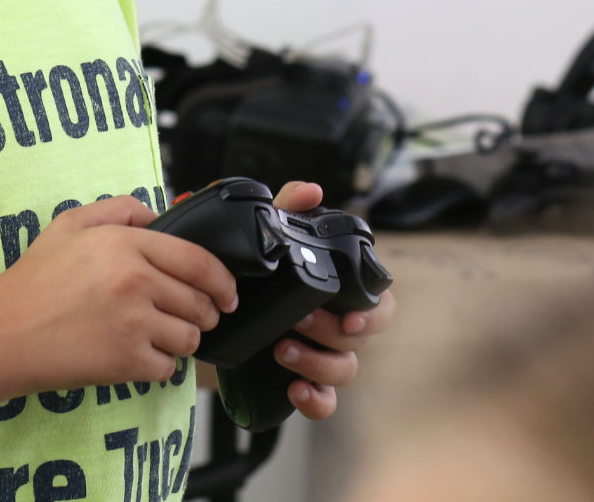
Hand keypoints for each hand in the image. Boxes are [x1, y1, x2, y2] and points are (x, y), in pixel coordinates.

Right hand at [0, 194, 238, 390]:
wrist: (4, 332)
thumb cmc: (34, 280)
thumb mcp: (69, 224)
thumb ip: (117, 209)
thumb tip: (156, 216)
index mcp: (126, 245)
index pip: (199, 261)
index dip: (223, 280)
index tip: (227, 292)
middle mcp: (136, 281)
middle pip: (201, 303)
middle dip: (203, 312)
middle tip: (187, 314)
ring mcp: (134, 323)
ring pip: (190, 338)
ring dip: (181, 339)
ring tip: (155, 334)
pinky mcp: (127, 362)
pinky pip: (168, 367)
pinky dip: (158, 365)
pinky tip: (135, 353)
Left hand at [268, 181, 399, 420]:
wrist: (212, 309)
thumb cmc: (254, 271)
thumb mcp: (267, 235)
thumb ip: (288, 209)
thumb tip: (312, 190)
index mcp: (339, 292)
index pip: (380, 303)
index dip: (373, 312)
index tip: (350, 316)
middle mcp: (338, 326)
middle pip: (361, 339)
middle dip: (332, 333)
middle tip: (298, 323)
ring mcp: (323, 355)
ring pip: (344, 370)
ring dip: (318, 362)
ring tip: (282, 350)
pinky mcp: (302, 381)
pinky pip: (325, 402)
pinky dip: (316, 400)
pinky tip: (296, 390)